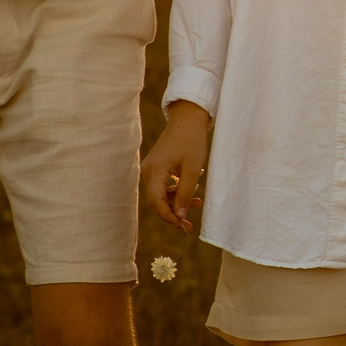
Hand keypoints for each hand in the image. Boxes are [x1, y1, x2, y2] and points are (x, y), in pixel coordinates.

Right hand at [141, 101, 211, 233]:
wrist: (189, 119)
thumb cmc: (192, 141)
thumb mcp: (192, 169)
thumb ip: (184, 193)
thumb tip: (178, 216)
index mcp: (154, 171)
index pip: (156, 202)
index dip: (169, 217)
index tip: (183, 226)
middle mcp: (148, 171)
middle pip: (157, 200)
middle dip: (174, 211)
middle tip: (190, 222)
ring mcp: (151, 168)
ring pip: (160, 194)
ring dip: (177, 200)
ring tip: (198, 201)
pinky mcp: (156, 166)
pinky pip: (163, 185)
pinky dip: (175, 190)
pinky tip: (191, 188)